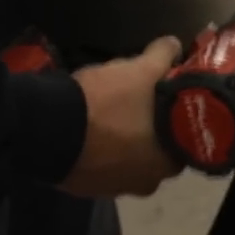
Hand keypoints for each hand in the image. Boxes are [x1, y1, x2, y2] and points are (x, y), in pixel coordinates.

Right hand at [59, 36, 185, 197]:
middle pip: (154, 151)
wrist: (50, 128)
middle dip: (148, 131)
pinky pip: (98, 167)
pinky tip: (88, 130)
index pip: (183, 139)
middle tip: (135, 104)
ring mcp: (113, 189)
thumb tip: (174, 45)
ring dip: (122, 143)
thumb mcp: (141, 70)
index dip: (174, 116)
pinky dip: (97, 151)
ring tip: (109, 115)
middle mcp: (146, 183)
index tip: (164, 99)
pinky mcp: (84, 188)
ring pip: (125, 161)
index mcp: (168, 161)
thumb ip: (163, 56)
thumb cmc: (109, 104)